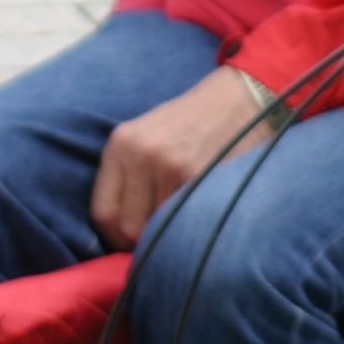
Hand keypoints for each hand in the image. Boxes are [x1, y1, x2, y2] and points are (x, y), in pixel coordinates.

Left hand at [92, 68, 277, 249]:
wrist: (240, 99)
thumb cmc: (194, 123)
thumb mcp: (149, 136)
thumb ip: (130, 175)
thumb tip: (122, 231)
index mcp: (122, 144)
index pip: (103, 212)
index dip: (116, 238)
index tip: (133, 244)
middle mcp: (141, 153)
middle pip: (128, 227)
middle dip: (145, 241)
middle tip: (164, 239)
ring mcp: (171, 165)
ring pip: (160, 228)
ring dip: (173, 233)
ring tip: (187, 220)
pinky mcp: (200, 174)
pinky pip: (187, 220)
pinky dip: (194, 225)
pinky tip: (203, 213)